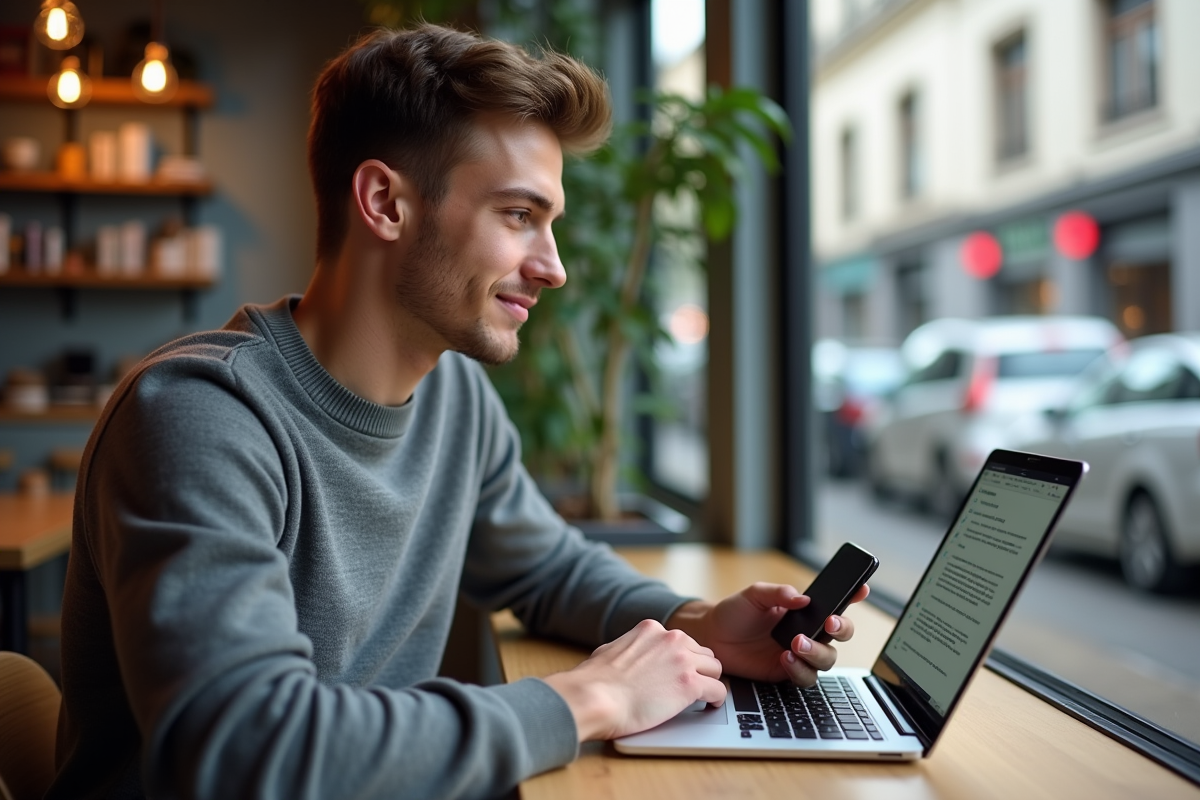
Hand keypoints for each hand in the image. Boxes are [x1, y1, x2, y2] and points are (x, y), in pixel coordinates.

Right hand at [543, 619, 725, 741]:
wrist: (594, 697)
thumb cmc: (593, 681)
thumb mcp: (610, 651)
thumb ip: (628, 650)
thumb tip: (627, 658)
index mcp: (651, 630)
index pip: (681, 641)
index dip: (681, 659)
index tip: (679, 672)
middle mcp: (671, 639)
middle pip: (702, 653)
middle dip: (699, 669)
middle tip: (692, 686)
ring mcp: (683, 660)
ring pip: (715, 669)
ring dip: (709, 683)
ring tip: (703, 697)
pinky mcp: (690, 684)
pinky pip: (718, 690)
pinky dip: (716, 699)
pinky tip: (709, 706)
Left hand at [667, 582, 868, 685]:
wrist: (713, 637)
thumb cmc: (735, 612)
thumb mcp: (754, 595)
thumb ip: (778, 593)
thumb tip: (802, 598)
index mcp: (804, 610)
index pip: (834, 602)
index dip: (853, 595)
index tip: (861, 589)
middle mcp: (807, 631)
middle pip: (840, 634)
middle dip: (841, 629)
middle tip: (827, 624)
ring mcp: (800, 654)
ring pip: (827, 659)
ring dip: (816, 653)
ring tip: (795, 644)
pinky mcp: (787, 672)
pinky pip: (805, 677)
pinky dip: (799, 669)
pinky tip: (785, 659)